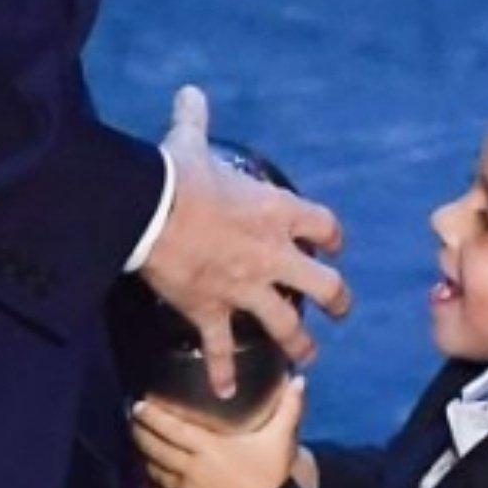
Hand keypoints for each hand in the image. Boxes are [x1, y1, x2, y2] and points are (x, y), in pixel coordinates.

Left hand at [131, 375, 305, 487]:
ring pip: (153, 468)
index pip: (172, 428)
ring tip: (136, 439)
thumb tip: (300, 380)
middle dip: (139, 431)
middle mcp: (192, 467)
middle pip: (155, 447)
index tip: (140, 404)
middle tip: (132, 417)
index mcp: (210, 448)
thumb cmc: (271, 476)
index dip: (152, 416)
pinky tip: (148, 471)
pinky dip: (151, 480)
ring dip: (142, 453)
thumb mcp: (280, 439)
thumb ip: (289, 407)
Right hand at [141, 86, 350, 398]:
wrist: (147, 209)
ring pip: (287, 325)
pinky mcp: (212, 310)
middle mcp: (273, 255)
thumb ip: (198, 121)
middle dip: (338, 301)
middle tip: (340, 310)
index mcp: (277, 213)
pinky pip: (222, 349)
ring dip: (300, 344)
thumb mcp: (191, 143)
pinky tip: (229, 394)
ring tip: (309, 357)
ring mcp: (246, 288)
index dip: (334, 238)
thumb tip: (190, 92)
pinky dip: (223, 373)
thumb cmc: (176, 173)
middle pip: (325, 286)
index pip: (326, 228)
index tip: (334, 245)